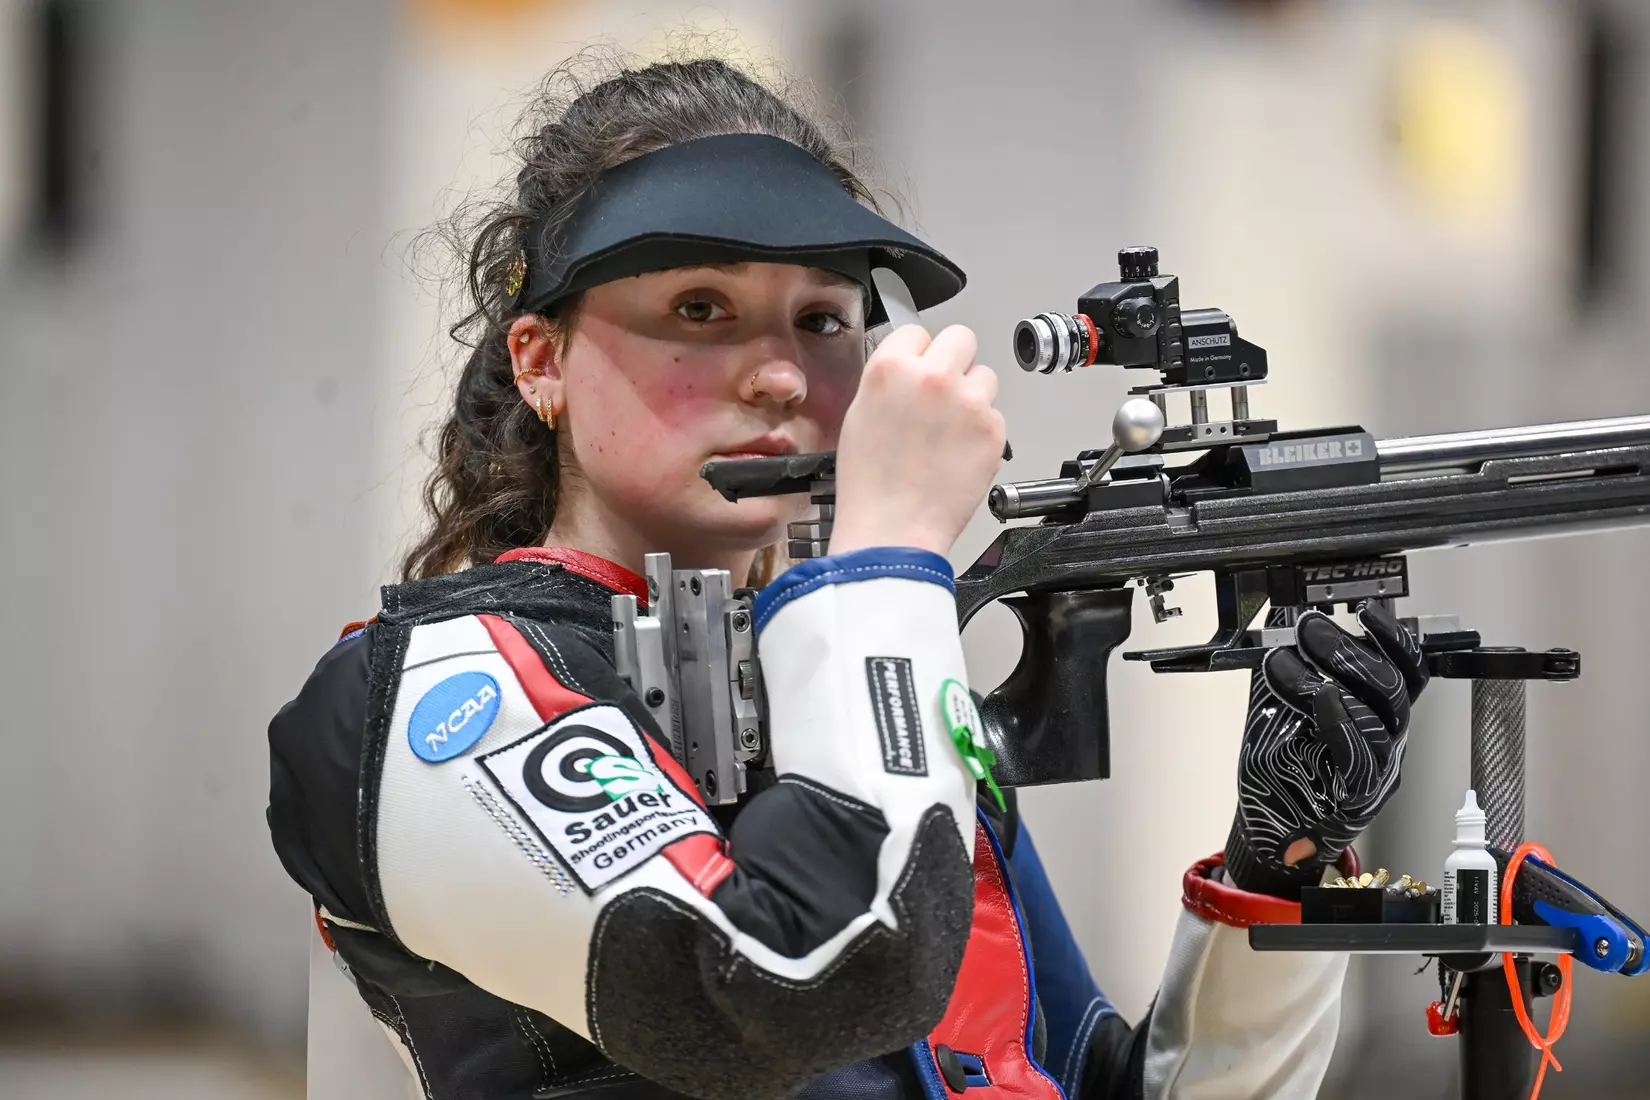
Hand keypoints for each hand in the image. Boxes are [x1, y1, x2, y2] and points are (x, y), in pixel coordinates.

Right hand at [829, 324, 1004, 556]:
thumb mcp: (859, 414)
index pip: (917, 331)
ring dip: (973, 395)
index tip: (918, 371)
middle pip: (961, 338)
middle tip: (943, 393)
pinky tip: (959, 452)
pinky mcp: (993, 429)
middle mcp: (932, 376)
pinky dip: (983, 430)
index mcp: (891, 367)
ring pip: (985, 376)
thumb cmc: (870, 484)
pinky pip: (996, 414)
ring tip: (950, 430)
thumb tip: (911, 367)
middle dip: (954, 362)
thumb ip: (890, 380)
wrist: (893, 529)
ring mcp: (968, 401)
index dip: (918, 353)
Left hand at [1223, 600, 1429, 897]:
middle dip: (1350, 649)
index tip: (1367, 608)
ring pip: (1378, 716)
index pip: (1408, 670)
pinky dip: (1339, 720)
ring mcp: (1377, 768)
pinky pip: (1359, 754)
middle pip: (1392, 688)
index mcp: (1381, 714)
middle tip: (1310, 627)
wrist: (1272, 828)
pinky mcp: (1358, 794)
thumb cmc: (1283, 767)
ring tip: (1290, 656)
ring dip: (1332, 676)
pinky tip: (1318, 696)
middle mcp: (1388, 739)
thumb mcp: (1284, 705)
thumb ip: (1291, 664)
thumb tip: (1284, 613)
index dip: (1394, 637)